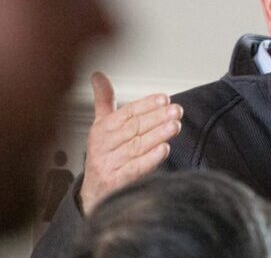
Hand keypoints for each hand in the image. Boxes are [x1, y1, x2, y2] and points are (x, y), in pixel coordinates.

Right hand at [78, 71, 182, 213]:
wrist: (94, 196)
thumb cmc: (104, 157)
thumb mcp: (101, 127)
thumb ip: (104, 101)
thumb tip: (98, 75)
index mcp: (101, 130)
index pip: (126, 113)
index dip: (145, 105)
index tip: (164, 99)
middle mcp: (103, 146)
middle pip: (133, 128)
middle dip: (156, 118)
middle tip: (176, 111)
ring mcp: (108, 165)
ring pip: (136, 147)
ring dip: (157, 135)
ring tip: (174, 126)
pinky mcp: (115, 183)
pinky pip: (134, 168)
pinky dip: (150, 159)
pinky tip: (164, 149)